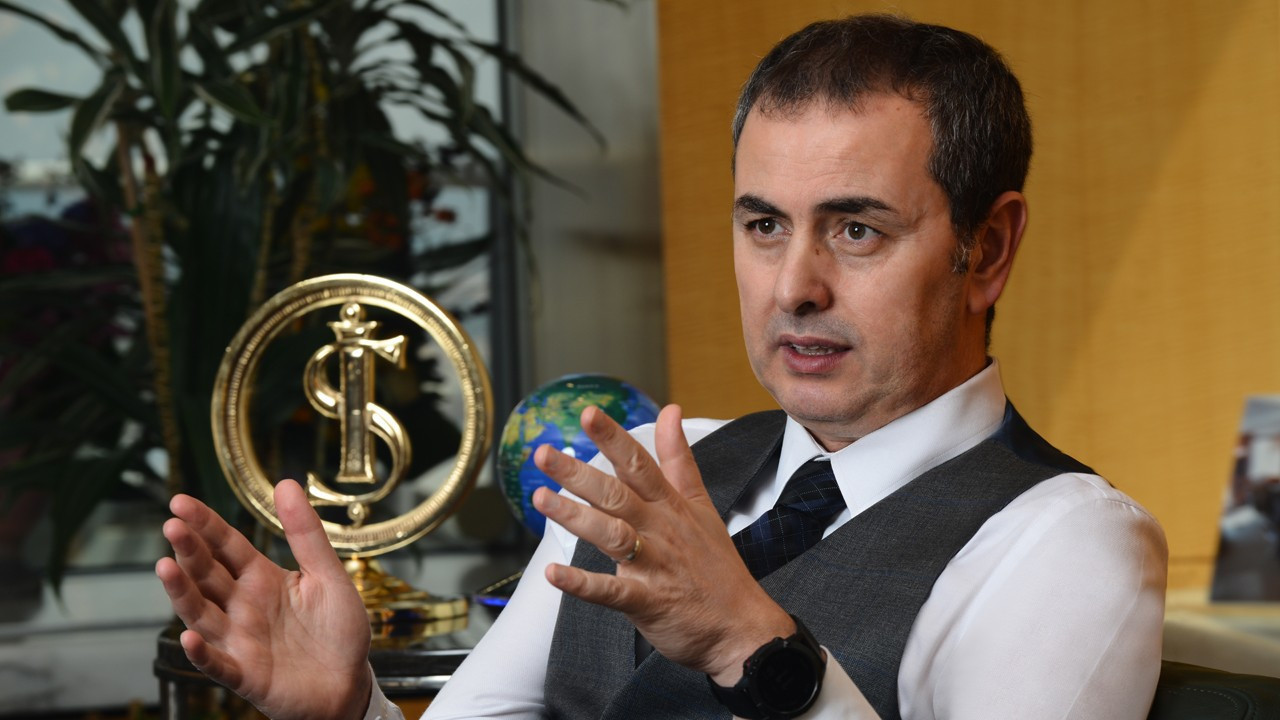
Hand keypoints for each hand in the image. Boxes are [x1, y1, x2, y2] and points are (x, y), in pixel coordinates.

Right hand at [155, 479, 371, 719]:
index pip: (226, 547)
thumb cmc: (338, 630)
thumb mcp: (328, 575)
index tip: (180, 502)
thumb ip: (306, 533)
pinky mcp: (246, 675)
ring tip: (165, 567)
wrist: (350, 683)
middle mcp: (243, 608)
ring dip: (183, 594)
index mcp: (262, 580)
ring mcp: (240, 642)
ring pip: (202, 615)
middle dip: (189, 551)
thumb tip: (285, 482)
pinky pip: (218, 664)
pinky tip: (188, 638)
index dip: (205, 525)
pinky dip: (202, 654)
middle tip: (172, 526)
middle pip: (208, 575)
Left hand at [532, 404, 794, 683]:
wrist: (744, 628)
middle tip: (544, 454)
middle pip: (616, 494)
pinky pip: (611, 590)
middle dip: (577, 472)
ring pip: (610, 534)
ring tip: (541, 499)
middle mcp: (660, 530)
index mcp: (671, 506)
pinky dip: (582, 583)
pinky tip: (554, 573)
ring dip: (574, 516)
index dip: (613, 438)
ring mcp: (654, 565)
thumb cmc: (718, 568)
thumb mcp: (702, 505)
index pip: (639, 464)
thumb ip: (679, 459)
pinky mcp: (647, 601)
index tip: (588, 414)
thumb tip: (670, 411)